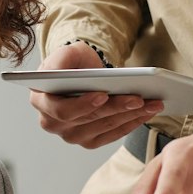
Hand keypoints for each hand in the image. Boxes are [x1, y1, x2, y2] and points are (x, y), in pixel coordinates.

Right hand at [26, 41, 161, 147]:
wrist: (81, 72)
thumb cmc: (72, 62)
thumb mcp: (65, 53)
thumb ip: (60, 60)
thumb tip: (62, 72)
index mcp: (41, 101)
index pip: (61, 110)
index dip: (82, 105)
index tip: (103, 95)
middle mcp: (52, 123)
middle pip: (87, 120)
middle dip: (116, 108)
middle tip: (139, 98)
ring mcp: (70, 135)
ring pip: (103, 128)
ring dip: (129, 116)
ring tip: (151, 103)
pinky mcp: (88, 140)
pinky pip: (112, 135)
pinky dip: (131, 123)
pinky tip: (146, 112)